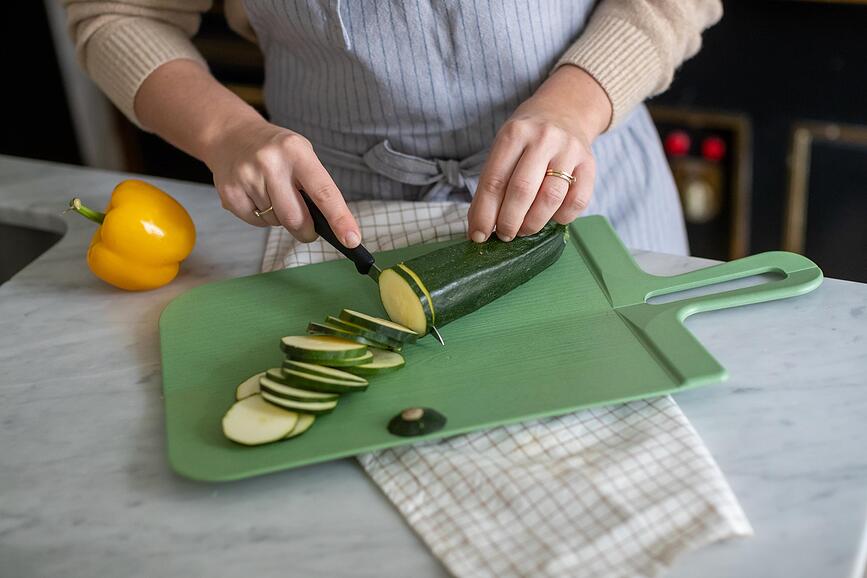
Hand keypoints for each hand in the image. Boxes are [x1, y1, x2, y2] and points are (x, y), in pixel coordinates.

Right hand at [202, 116, 360, 245]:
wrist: (231, 135)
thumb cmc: (276, 150)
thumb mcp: (301, 154)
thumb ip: (315, 185)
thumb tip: (329, 225)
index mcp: (296, 151)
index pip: (323, 192)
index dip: (340, 219)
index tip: (352, 239)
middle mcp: (271, 162)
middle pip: (296, 218)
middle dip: (306, 231)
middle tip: (308, 230)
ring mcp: (247, 177)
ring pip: (275, 221)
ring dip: (280, 218)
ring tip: (273, 194)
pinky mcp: (230, 193)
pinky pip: (255, 222)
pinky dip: (261, 217)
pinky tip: (256, 196)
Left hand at [467, 65, 611, 241]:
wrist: (566, 110)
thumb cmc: (528, 137)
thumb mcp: (504, 148)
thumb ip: (493, 182)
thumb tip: (479, 227)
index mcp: (514, 133)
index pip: (494, 180)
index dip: (484, 213)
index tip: (478, 235)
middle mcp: (543, 138)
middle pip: (522, 190)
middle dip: (509, 222)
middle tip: (504, 235)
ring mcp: (569, 150)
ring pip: (550, 198)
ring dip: (533, 223)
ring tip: (523, 230)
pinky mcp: (589, 164)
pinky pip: (577, 201)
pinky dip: (562, 217)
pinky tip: (551, 217)